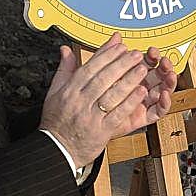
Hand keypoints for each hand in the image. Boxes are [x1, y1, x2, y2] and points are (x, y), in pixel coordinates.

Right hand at [41, 35, 167, 167]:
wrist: (57, 149)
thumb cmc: (57, 121)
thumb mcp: (54, 93)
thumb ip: (64, 69)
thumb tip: (66, 49)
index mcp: (69, 91)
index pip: (89, 68)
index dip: (106, 56)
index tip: (119, 46)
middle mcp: (80, 102)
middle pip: (102, 79)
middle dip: (121, 64)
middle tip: (135, 54)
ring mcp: (91, 117)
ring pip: (112, 95)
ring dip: (129, 81)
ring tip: (141, 69)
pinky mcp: (101, 131)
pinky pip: (118, 114)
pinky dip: (130, 102)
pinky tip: (140, 93)